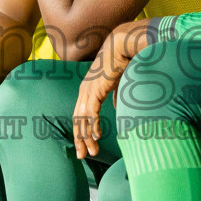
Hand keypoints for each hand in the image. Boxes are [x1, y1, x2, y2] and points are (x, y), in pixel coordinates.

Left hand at [73, 19, 152, 160]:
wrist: (123, 45)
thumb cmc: (122, 61)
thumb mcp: (118, 83)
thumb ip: (115, 95)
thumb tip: (117, 107)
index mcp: (88, 90)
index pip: (81, 115)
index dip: (82, 131)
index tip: (86, 146)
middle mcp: (84, 91)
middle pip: (77, 120)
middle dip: (79, 139)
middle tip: (82, 155)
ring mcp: (88, 91)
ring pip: (82, 119)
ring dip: (86, 137)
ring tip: (91, 151)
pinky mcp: (95, 89)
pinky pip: (91, 112)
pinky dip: (92, 125)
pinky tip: (96, 136)